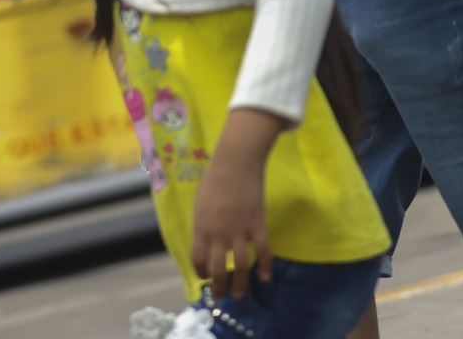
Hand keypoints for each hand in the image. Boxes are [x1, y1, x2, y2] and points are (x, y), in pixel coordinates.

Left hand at [191, 151, 271, 300]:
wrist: (235, 163)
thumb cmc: (214, 179)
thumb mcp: (200, 203)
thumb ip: (203, 224)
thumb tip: (206, 242)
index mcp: (201, 226)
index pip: (198, 258)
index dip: (201, 272)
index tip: (206, 279)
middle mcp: (218, 233)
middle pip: (217, 268)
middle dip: (218, 287)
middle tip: (221, 299)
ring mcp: (239, 231)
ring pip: (239, 266)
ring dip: (240, 283)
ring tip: (240, 295)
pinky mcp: (258, 225)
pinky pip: (263, 251)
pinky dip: (265, 266)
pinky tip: (265, 278)